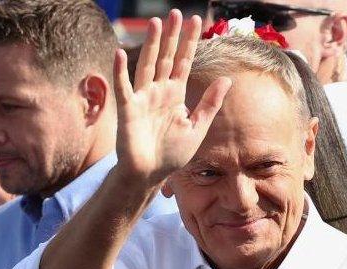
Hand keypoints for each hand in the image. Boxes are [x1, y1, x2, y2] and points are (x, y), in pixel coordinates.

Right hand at [114, 9, 231, 184]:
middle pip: (166, 58)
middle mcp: (158, 91)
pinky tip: (119, 52)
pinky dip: (120, 71)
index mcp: (175, 94)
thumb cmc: (172, 154)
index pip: (183, 62)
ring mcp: (142, 98)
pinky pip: (124, 87)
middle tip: (177, 13)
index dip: (189, 42)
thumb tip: (227, 79)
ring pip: (148, 65)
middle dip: (172, 36)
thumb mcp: (198, 127)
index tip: (197, 21)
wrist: (151, 174)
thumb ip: (210, 103)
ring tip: (156, 23)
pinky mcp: (128, 110)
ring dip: (151, 45)